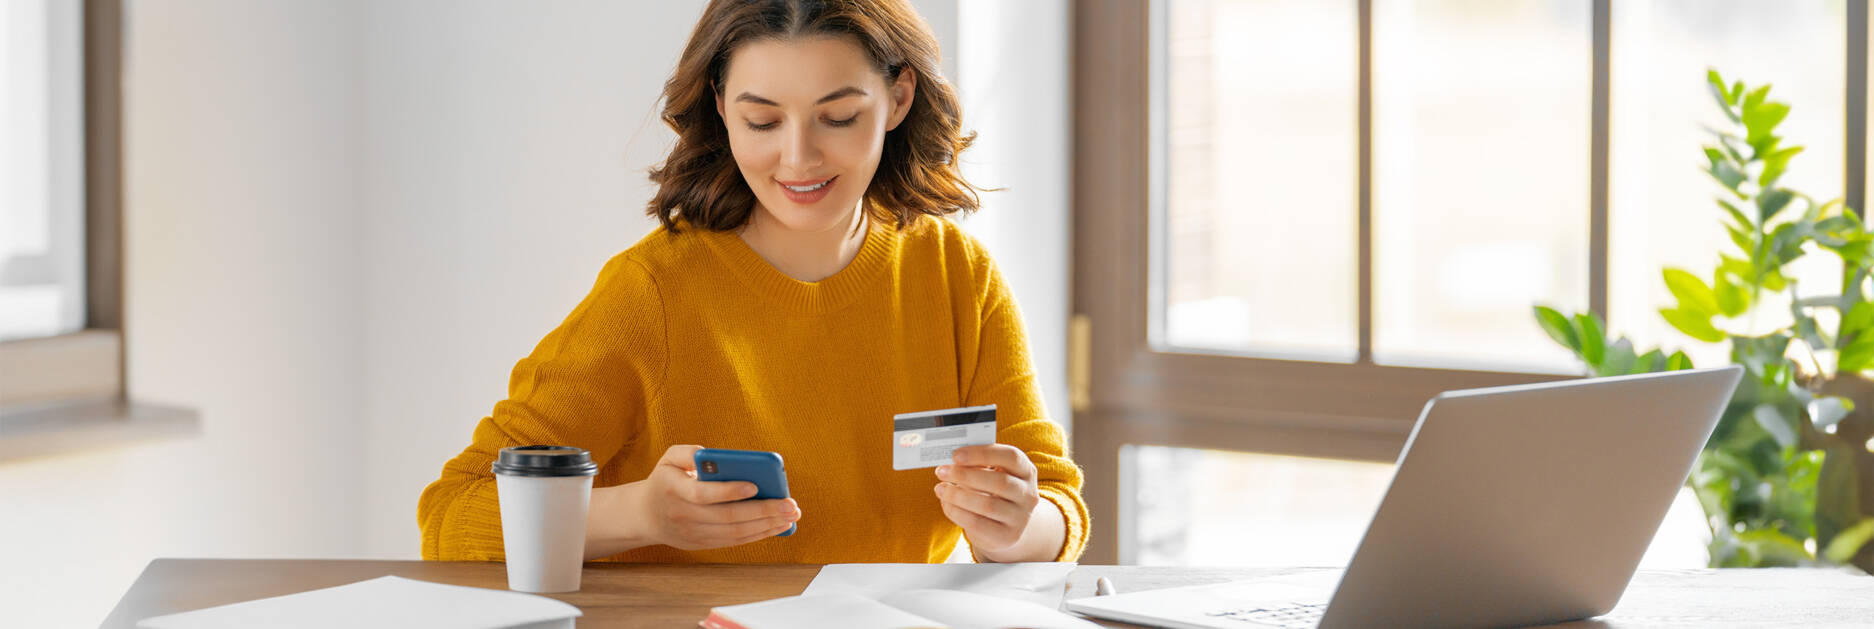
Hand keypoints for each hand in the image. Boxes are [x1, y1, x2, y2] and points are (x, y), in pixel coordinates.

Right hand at [621, 445, 798, 550]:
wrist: (646, 515)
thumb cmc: (665, 480)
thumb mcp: (669, 458)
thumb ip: (688, 452)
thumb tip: (713, 455)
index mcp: (673, 489)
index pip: (703, 494)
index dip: (729, 491)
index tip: (755, 486)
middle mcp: (683, 515)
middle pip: (727, 517)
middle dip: (763, 511)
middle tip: (790, 504)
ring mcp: (693, 533)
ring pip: (734, 533)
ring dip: (766, 526)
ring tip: (790, 515)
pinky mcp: (702, 544)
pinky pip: (734, 541)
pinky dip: (758, 534)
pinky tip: (777, 526)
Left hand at [933, 444, 1039, 556]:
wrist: (1004, 526)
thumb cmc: (992, 492)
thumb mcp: (991, 474)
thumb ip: (977, 465)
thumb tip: (952, 461)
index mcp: (1026, 471)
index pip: (1011, 457)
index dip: (983, 454)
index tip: (956, 455)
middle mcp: (1028, 495)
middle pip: (1000, 482)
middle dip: (966, 475)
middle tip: (942, 471)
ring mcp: (1020, 518)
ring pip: (988, 505)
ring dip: (958, 495)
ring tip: (940, 489)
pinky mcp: (1007, 536)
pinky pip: (978, 523)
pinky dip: (957, 512)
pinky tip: (946, 503)